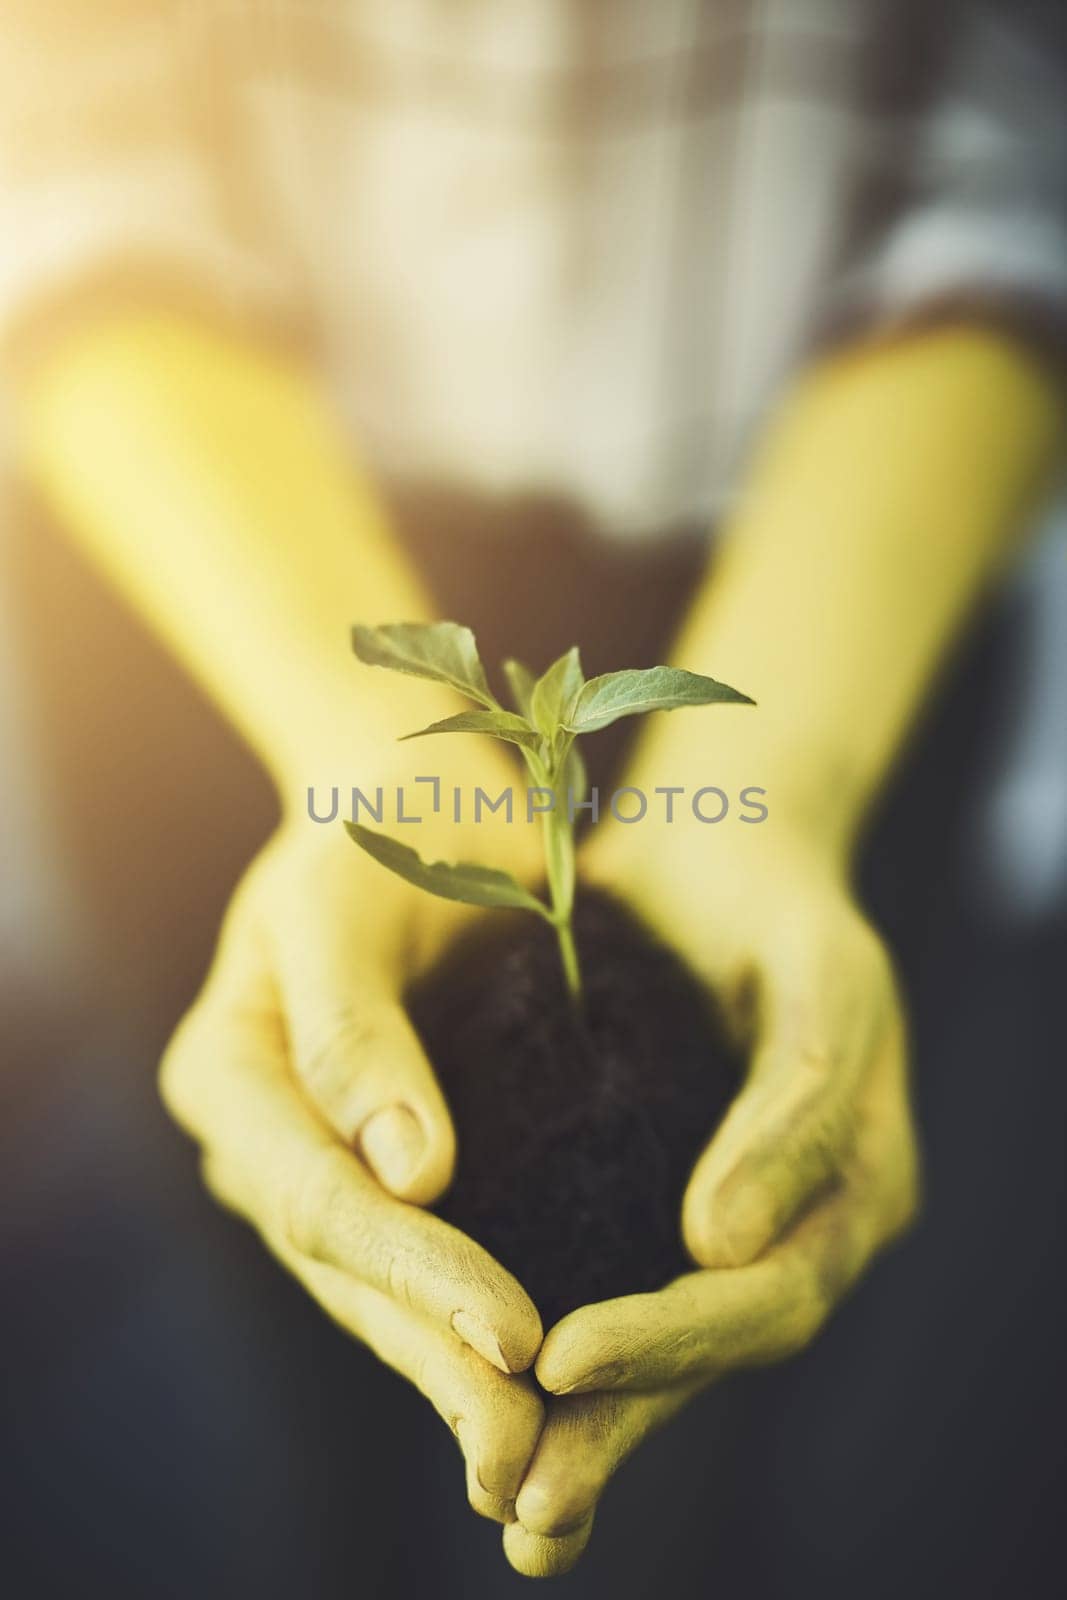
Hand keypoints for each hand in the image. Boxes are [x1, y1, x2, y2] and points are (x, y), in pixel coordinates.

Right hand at [160, 743, 545, 1525]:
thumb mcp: (347, 899)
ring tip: (539, 1465)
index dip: (414, 1270)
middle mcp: (266, 1140)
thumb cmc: (379, 829)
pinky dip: (477, 1330)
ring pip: (386, 1291)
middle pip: (351, 1269)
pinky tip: (553, 1399)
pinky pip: (433, 1261)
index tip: (515, 1335)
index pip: (319, 1195)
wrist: (417, 812)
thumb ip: (352, 1028)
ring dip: (457, 1381)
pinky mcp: (400, 1171)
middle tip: (530, 1457)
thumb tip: (408, 1172)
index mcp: (229, 1075)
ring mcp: (326, 1165)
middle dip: (437, 1363)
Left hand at [503, 820, 919, 1574]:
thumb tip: (722, 1245)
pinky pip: (607, 1283)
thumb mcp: (818, 977)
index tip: (566, 1358)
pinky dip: (549, 1346)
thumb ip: (797, 1104)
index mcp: (857, 1183)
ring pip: (660, 1341)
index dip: (678, 1336)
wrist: (722, 851)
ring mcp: (727, 1216)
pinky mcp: (647, 1195)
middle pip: (714, 1350)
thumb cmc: (777, 901)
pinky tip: (477, 1392)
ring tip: (504, 1505)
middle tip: (524, 1503)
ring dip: (587, 1424)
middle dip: (623, 1422)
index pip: (774, 1293)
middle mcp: (796, 1221)